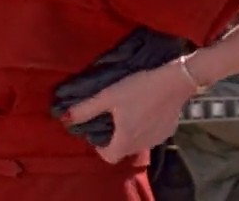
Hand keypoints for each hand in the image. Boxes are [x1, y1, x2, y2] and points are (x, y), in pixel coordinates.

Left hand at [63, 61, 194, 163]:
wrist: (175, 81)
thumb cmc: (138, 88)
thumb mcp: (107, 96)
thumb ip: (85, 109)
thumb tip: (64, 119)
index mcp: (126, 139)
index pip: (109, 157)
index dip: (99, 148)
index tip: (97, 132)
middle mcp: (143, 144)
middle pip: (123, 150)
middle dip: (113, 139)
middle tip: (109, 118)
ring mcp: (158, 139)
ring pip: (138, 143)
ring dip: (129, 133)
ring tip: (125, 112)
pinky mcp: (169, 130)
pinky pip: (151, 135)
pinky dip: (144, 128)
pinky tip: (143, 109)